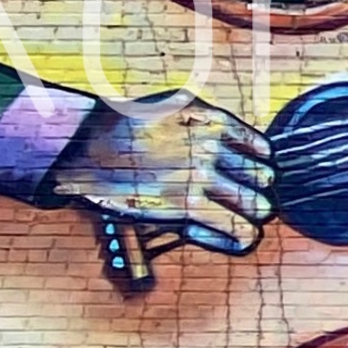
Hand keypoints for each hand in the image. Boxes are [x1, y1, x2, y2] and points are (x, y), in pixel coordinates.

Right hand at [50, 95, 273, 253]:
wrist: (83, 147)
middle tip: (245, 207)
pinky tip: (234, 240)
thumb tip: (239, 144)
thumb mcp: (172, 106)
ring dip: (251, 219)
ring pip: (258, 207)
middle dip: (256, 195)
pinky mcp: (186, 204)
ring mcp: (200, 174)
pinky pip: (236, 228)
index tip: (248, 181)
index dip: (259, 169)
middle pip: (264, 180)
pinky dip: (238, 238)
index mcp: (212, 119)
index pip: (263, 150)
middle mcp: (212, 144)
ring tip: (240, 225)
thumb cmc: (123, 130)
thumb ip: (207, 121)